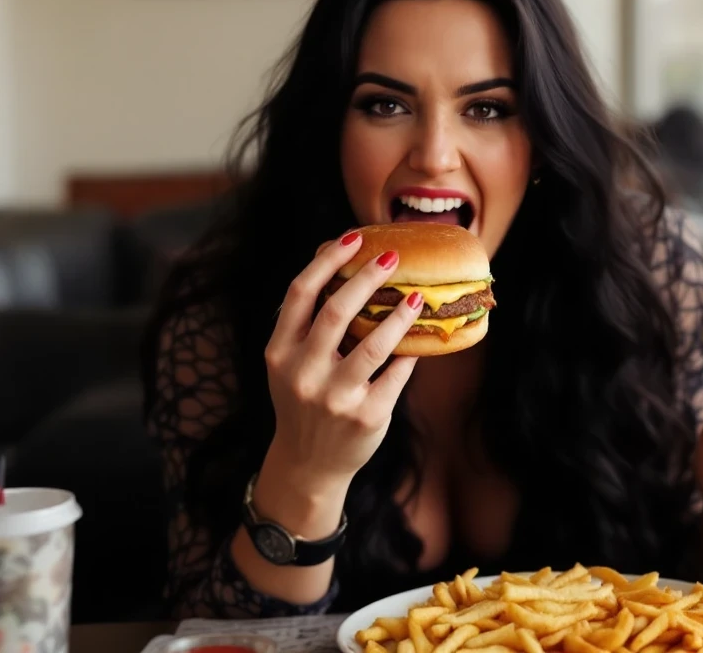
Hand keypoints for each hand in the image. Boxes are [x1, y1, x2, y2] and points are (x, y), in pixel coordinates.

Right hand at [263, 231, 422, 491]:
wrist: (308, 465)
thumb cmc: (304, 400)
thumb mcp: (289, 363)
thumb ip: (306, 324)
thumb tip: (341, 264)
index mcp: (280, 352)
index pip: (300, 293)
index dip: (327, 261)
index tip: (353, 238)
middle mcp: (303, 373)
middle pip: (336, 311)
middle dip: (367, 278)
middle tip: (393, 257)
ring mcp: (335, 397)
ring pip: (374, 343)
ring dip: (400, 314)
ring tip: (418, 295)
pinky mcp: (367, 416)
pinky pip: (397, 372)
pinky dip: (411, 351)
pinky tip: (422, 335)